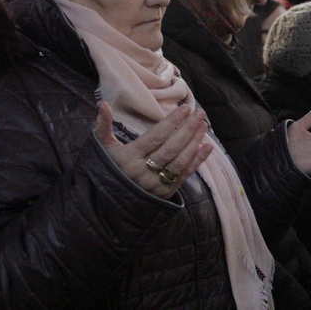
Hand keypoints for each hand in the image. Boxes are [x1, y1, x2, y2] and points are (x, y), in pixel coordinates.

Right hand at [95, 102, 212, 198]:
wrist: (108, 205)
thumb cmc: (108, 169)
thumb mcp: (104, 149)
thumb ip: (103, 127)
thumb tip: (103, 105)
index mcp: (130, 157)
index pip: (156, 137)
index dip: (172, 123)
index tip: (185, 109)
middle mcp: (144, 171)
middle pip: (171, 148)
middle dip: (188, 129)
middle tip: (200, 113)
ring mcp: (156, 183)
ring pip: (180, 161)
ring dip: (195, 142)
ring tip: (204, 126)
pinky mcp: (166, 192)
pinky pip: (184, 175)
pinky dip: (197, 160)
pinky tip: (208, 146)